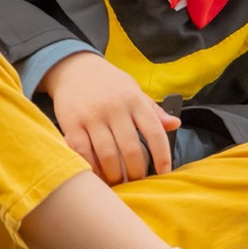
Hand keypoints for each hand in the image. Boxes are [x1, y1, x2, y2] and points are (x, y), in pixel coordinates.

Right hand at [42, 51, 181, 185]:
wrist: (73, 67)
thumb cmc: (108, 82)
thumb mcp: (133, 89)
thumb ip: (153, 110)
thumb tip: (176, 124)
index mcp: (134, 100)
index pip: (154, 132)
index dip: (162, 156)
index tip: (164, 172)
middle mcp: (114, 108)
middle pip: (131, 149)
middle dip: (136, 171)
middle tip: (137, 181)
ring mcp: (92, 116)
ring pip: (107, 154)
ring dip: (115, 174)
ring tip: (119, 181)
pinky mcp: (71, 123)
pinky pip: (83, 152)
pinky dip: (91, 167)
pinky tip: (97, 173)